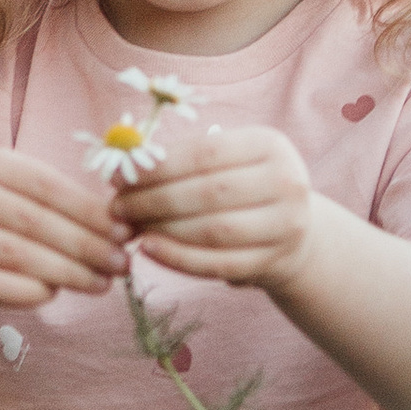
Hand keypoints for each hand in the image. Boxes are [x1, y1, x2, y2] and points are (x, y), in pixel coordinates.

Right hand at [0, 152, 129, 319]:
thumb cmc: (4, 230)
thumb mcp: (28, 204)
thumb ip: (69, 208)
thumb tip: (127, 225)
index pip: (46, 185)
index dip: (89, 210)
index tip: (125, 232)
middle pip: (34, 220)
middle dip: (85, 244)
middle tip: (122, 263)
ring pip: (18, 254)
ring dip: (68, 272)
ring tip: (102, 284)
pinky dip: (32, 292)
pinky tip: (56, 295)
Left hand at [117, 126, 315, 288]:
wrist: (292, 229)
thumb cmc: (242, 185)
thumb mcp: (226, 160)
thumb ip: (181, 161)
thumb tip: (122, 168)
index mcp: (269, 144)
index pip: (205, 153)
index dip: (158, 166)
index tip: (119, 175)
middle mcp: (287, 182)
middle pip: (208, 193)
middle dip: (154, 200)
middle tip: (118, 207)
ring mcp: (286, 225)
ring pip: (213, 231)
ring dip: (163, 230)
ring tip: (130, 227)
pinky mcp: (275, 261)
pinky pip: (219, 264)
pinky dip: (180, 259)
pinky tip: (150, 250)